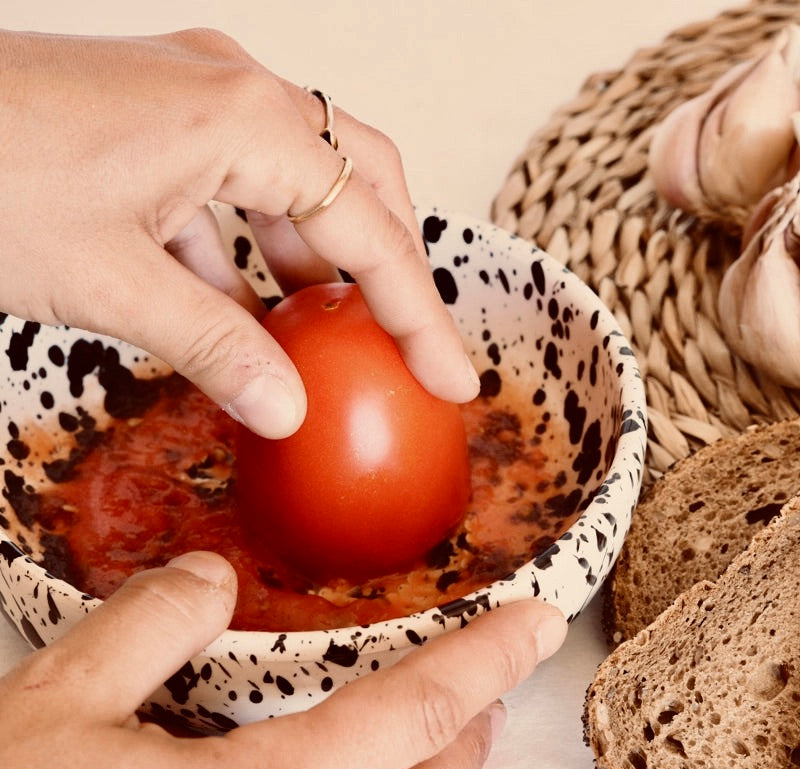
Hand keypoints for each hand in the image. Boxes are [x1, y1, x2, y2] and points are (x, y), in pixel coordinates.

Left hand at [0, 29, 478, 438]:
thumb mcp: (110, 282)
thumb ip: (214, 346)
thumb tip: (286, 407)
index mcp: (242, 118)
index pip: (369, 228)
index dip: (419, 314)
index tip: (452, 378)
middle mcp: (229, 91)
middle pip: (355, 182)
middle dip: (390, 270)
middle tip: (409, 349)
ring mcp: (187, 100)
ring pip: (293, 185)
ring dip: (318, 264)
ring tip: (335, 343)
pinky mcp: (146, 124)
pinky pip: (228, 191)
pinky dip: (245, 256)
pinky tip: (236, 314)